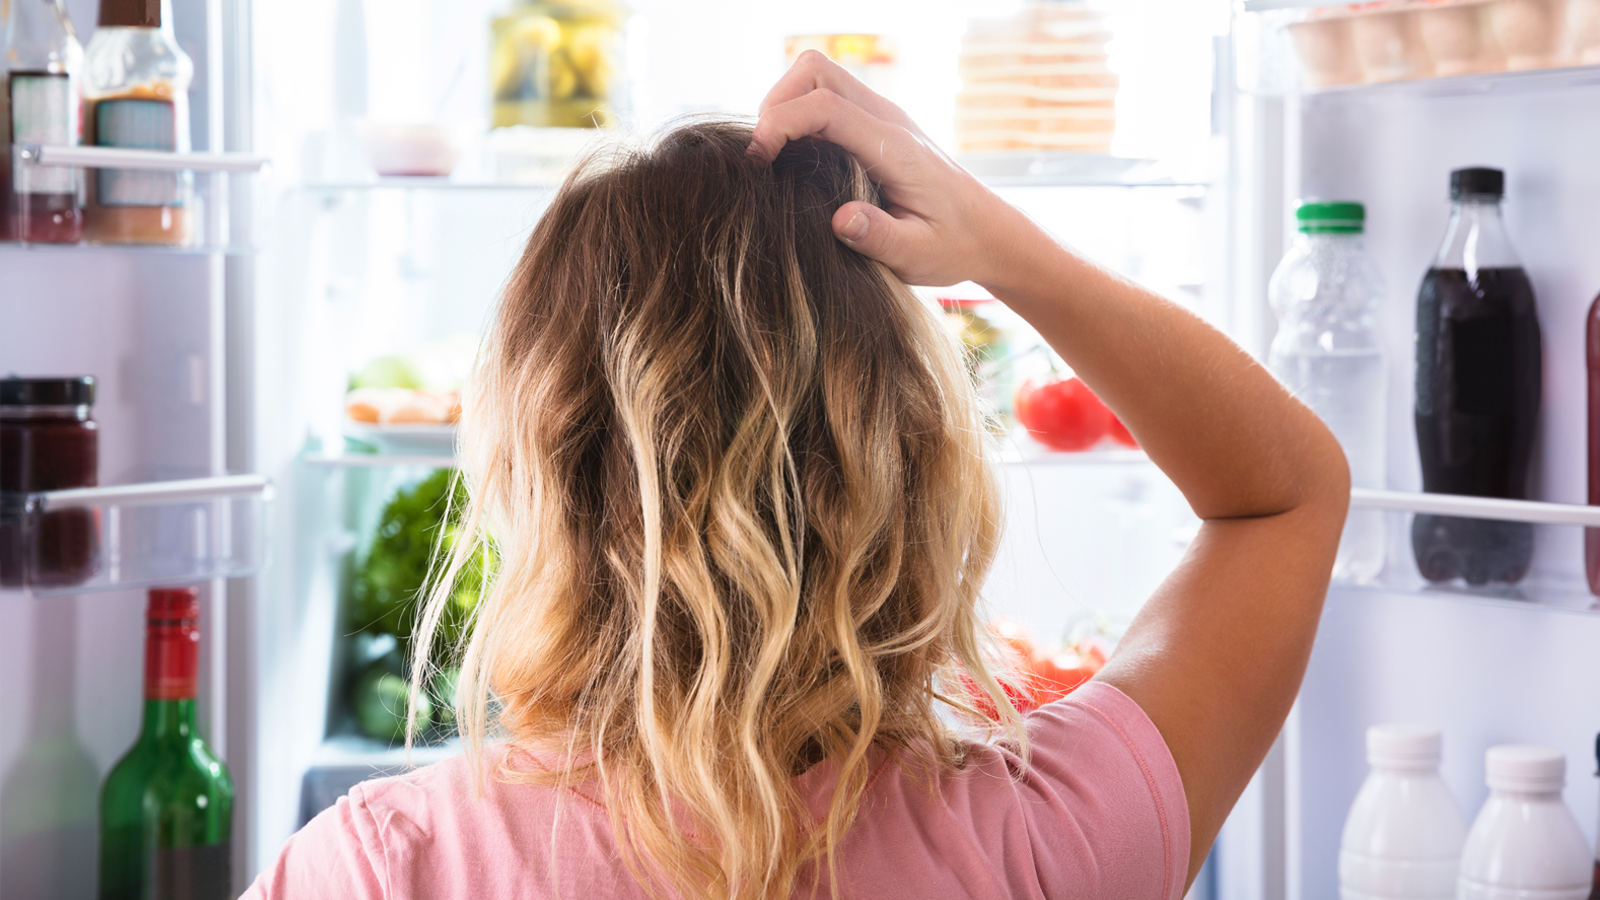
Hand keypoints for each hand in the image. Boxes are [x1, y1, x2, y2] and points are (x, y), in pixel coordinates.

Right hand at [748, 51, 1026, 287]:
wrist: (987, 232)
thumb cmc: (952, 246)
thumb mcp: (917, 256)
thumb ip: (879, 237)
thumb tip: (840, 219)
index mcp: (895, 147)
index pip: (825, 107)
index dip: (780, 124)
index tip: (757, 162)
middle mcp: (887, 120)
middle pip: (815, 71)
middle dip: (776, 103)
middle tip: (761, 156)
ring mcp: (882, 117)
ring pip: (819, 76)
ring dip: (785, 105)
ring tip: (772, 156)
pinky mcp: (876, 124)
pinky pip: (828, 97)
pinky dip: (799, 115)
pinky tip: (794, 160)